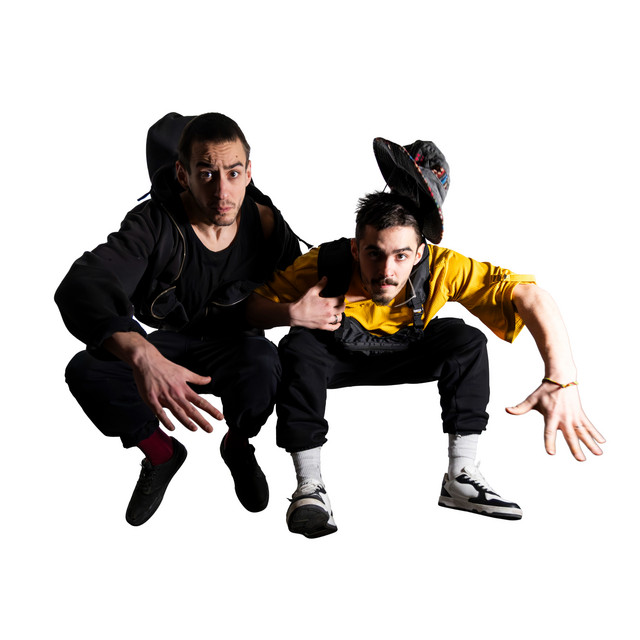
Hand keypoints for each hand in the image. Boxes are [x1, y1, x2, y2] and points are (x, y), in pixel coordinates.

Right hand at [104, 332, 223, 432]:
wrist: (147, 361)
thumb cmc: (166, 367)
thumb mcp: (184, 371)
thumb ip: (197, 378)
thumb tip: (209, 379)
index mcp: (184, 388)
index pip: (201, 401)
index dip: (211, 410)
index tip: (220, 417)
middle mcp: (176, 394)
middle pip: (191, 409)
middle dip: (201, 420)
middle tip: (210, 430)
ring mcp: (164, 397)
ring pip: (177, 412)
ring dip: (186, 421)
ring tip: (195, 429)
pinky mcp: (152, 399)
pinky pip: (160, 412)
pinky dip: (166, 420)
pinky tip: (172, 428)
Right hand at [289, 277, 345, 330]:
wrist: (295, 314)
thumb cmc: (303, 303)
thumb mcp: (312, 291)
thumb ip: (320, 285)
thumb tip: (325, 278)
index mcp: (327, 303)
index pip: (341, 299)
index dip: (342, 297)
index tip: (341, 296)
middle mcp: (329, 312)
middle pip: (342, 308)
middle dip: (342, 304)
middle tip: (340, 302)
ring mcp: (326, 320)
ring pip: (339, 318)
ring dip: (339, 314)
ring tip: (337, 311)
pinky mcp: (323, 326)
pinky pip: (333, 327)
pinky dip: (337, 325)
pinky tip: (337, 323)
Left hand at [506, 381, 604, 460]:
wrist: (561, 378)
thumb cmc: (545, 390)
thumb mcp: (532, 399)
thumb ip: (520, 407)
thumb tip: (507, 409)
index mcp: (551, 416)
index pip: (549, 432)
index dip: (549, 442)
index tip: (551, 453)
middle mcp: (564, 417)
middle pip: (570, 435)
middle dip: (575, 448)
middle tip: (581, 460)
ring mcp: (574, 416)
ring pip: (583, 432)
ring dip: (590, 443)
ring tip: (598, 454)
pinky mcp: (580, 413)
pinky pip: (589, 425)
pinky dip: (596, 433)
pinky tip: (602, 442)